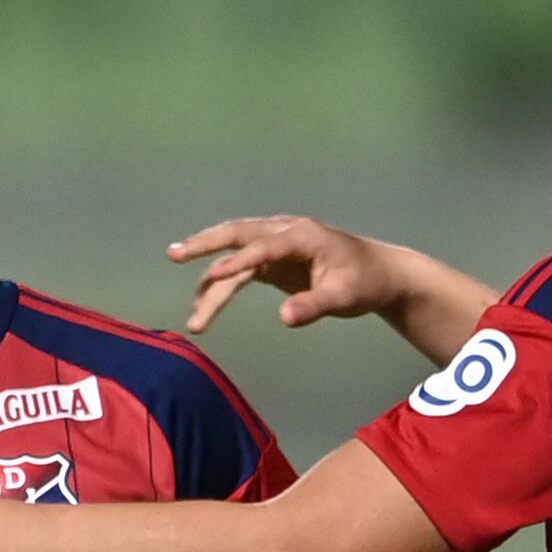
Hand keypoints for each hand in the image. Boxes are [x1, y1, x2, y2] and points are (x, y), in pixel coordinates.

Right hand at [166, 214, 425, 336]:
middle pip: (236, 234)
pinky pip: (240, 268)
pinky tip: (204, 301)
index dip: (238, 262)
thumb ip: (314, 305)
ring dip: (209, 277)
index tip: (214, 277)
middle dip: (203, 245)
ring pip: (233, 253)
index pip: (263, 247)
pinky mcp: (272, 260)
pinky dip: (221, 282)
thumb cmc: (364, 282)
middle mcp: (283, 233)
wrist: (378, 274)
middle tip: (173, 254)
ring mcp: (276, 245)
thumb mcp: (344, 297)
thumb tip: (285, 318)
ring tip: (194, 315)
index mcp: (301, 236)